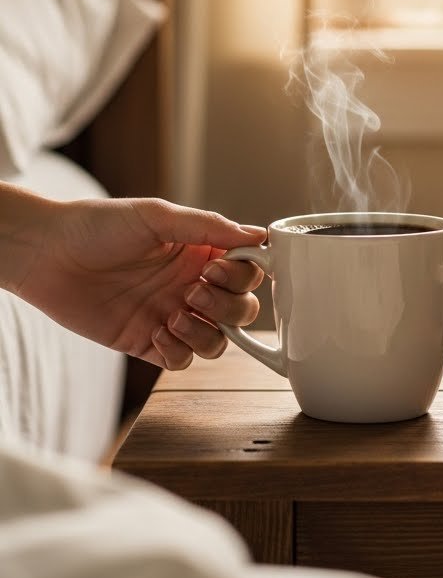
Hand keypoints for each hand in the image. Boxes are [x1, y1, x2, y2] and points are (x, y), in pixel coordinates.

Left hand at [10, 195, 265, 370]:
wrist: (48, 255)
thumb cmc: (98, 226)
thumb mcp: (157, 216)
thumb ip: (208, 227)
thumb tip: (258, 236)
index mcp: (199, 253)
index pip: (247, 273)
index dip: (241, 277)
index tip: (215, 270)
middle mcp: (191, 285)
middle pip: (242, 312)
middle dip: (227, 307)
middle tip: (191, 291)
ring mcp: (172, 316)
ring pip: (218, 342)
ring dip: (205, 333)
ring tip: (173, 314)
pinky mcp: (148, 342)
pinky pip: (183, 361)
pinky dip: (179, 351)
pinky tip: (156, 331)